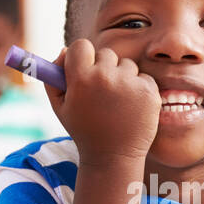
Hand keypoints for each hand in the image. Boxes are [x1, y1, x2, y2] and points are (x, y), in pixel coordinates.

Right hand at [47, 40, 159, 164]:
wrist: (113, 158)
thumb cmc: (84, 131)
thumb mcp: (60, 108)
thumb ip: (54, 77)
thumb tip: (65, 51)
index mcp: (81, 79)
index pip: (81, 45)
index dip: (82, 55)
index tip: (84, 67)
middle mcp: (105, 77)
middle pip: (106, 53)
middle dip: (103, 68)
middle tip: (102, 92)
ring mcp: (130, 83)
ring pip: (127, 65)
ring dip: (123, 78)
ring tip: (117, 103)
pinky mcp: (149, 91)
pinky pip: (143, 77)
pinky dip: (139, 89)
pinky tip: (132, 108)